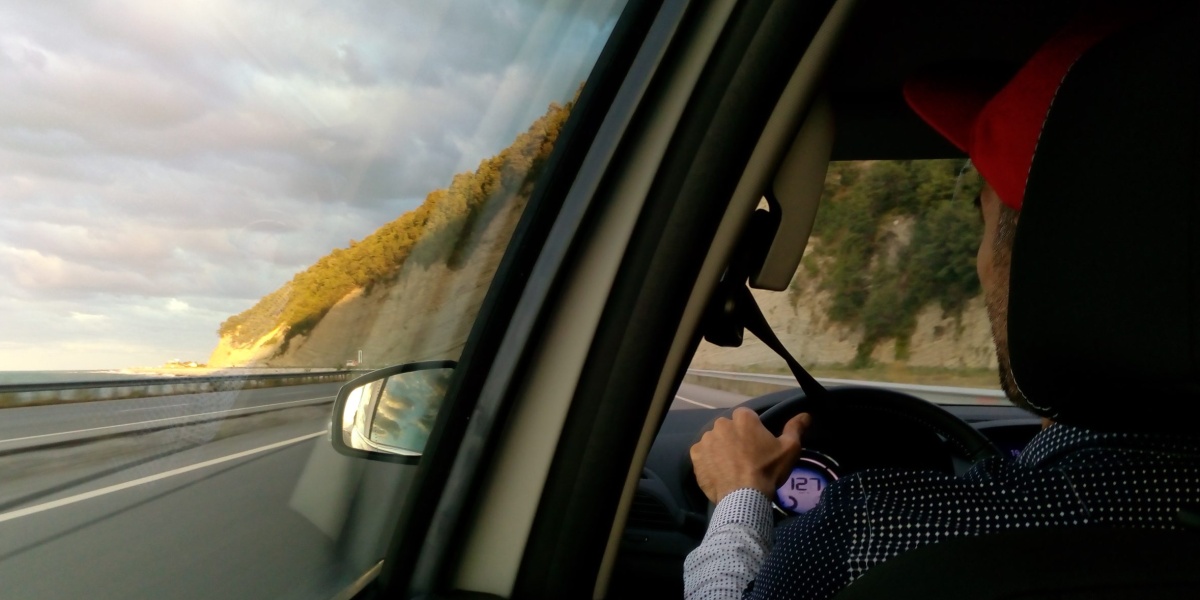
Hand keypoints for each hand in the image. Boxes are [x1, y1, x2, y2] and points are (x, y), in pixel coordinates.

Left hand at [690, 407, 811, 503]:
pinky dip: (709, 461)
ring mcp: (706, 439)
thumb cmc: (768, 470)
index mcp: (743, 418)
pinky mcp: (696, 455)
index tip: (757, 446)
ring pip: (715, 441)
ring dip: (721, 449)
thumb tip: (806, 415)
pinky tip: (719, 473)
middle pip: (729, 428)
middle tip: (745, 458)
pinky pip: (703, 454)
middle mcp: (722, 424)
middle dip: (735, 439)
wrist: (744, 496)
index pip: (746, 417)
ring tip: (731, 467)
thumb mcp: (789, 449)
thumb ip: (796, 428)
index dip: (752, 431)